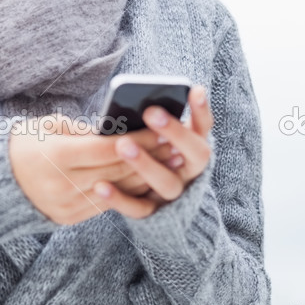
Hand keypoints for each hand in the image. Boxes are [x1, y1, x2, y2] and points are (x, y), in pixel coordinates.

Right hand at [7, 86, 213, 224]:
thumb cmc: (23, 145)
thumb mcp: (46, 126)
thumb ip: (82, 129)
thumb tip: (118, 132)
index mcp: (54, 156)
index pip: (105, 149)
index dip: (136, 140)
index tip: (161, 130)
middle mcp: (61, 184)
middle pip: (116, 170)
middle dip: (148, 157)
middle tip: (176, 143)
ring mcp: (66, 205)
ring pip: (116, 190)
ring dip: (146, 176)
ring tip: (169, 161)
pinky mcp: (69, 218)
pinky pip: (106, 204)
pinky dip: (128, 191)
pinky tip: (147, 179)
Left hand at [94, 85, 213, 211]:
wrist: (148, 200)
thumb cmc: (146, 153)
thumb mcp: (150, 135)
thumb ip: (149, 123)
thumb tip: (134, 100)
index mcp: (193, 147)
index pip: (204, 127)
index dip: (202, 110)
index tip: (194, 90)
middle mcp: (189, 171)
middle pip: (195, 154)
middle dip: (175, 132)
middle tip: (151, 112)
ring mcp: (173, 195)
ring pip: (167, 182)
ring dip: (145, 163)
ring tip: (123, 145)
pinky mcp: (153, 214)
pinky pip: (139, 208)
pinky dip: (119, 198)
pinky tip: (100, 185)